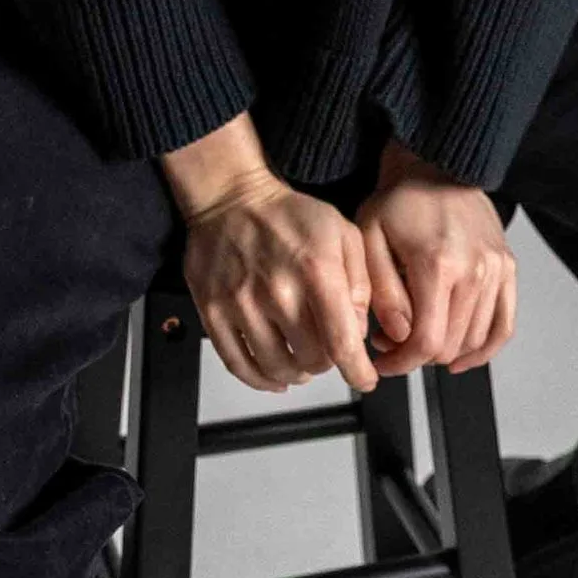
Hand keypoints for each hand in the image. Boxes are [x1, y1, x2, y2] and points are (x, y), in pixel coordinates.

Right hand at [175, 168, 383, 396]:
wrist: (230, 197)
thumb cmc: (288, 214)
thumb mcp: (343, 234)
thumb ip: (360, 283)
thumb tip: (358, 330)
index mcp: (317, 271)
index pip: (342, 343)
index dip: (358, 372)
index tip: (363, 380)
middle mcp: (278, 292)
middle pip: (312, 360)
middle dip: (327, 362)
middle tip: (326, 350)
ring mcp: (241, 304)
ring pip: (277, 367)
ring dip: (296, 373)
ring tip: (301, 363)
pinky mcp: (213, 312)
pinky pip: (237, 364)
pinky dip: (259, 379)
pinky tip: (274, 376)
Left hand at [353, 137, 517, 376]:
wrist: (434, 166)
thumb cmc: (398, 200)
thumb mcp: (370, 240)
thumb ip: (383, 292)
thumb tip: (397, 336)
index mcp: (437, 263)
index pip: (427, 340)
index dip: (402, 363)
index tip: (384, 364)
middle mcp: (475, 269)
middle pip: (450, 345)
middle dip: (417, 356)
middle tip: (393, 343)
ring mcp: (496, 270)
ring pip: (475, 340)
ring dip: (445, 351)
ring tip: (418, 336)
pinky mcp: (507, 268)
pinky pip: (504, 325)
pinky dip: (485, 349)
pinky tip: (462, 356)